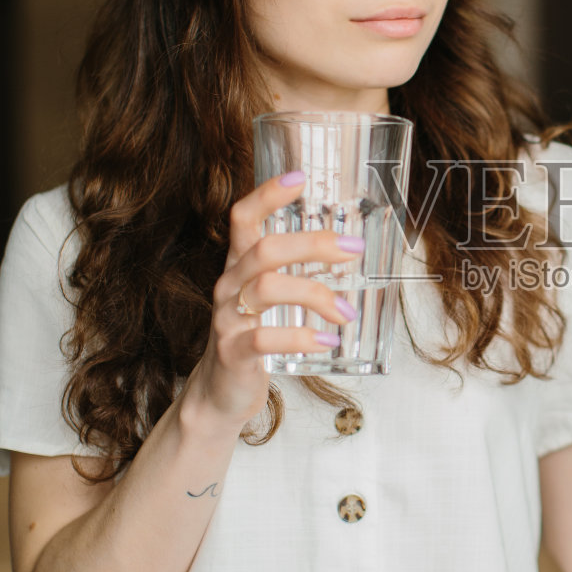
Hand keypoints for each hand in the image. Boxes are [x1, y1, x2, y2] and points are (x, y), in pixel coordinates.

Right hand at [184, 171, 363, 427]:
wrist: (219, 394)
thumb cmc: (251, 338)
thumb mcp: (267, 298)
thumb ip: (293, 271)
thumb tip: (346, 249)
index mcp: (238, 266)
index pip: (243, 217)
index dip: (267, 194)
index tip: (300, 177)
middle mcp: (229, 285)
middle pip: (264, 250)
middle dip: (312, 244)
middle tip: (353, 249)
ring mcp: (227, 319)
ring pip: (267, 289)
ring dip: (315, 294)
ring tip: (345, 311)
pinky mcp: (233, 353)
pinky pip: (264, 339)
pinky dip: (300, 337)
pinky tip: (326, 340)